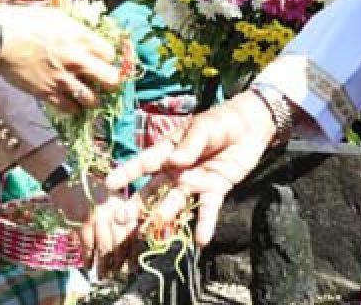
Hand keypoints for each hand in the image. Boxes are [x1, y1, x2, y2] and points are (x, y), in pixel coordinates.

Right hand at [0, 4, 118, 112]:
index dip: (107, 58)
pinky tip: (68, 100)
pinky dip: (72, 107)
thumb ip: (75, 30)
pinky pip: (69, 109)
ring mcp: (63, 78)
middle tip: (103, 81)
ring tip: (85, 93)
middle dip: (110, 81)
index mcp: (80, 37)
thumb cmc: (25, 22)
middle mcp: (76, 59)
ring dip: (91, 97)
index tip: (101, 60)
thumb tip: (87, 38)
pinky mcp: (47, 93)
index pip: (111, 55)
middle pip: (111, 79)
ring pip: (93, 99)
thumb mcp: (56, 17)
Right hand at [47, 175, 137, 274]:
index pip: (131, 234)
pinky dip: (87, 258)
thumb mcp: (112, 199)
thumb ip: (122, 218)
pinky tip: (88, 266)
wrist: (68, 178)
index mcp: (122, 206)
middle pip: (119, 243)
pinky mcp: (80, 221)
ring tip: (103, 276)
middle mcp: (113, 211)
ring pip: (103, 248)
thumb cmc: (92, 190)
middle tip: (116, 276)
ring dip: (103, 265)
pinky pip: (86, 246)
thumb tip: (129, 247)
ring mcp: (96, 217)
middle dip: (118, 263)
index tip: (131, 268)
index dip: (132, 253)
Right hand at [106, 90, 272, 245]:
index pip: (145, 162)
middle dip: (138, 204)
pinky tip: (200, 240)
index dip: (127, 172)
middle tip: (121, 220)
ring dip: (164, 217)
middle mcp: (177, 169)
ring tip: (151, 233)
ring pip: (175, 202)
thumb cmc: (221, 121)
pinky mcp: (215, 190)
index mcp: (169, 149)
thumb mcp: (204, 127)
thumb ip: (189, 144)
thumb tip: (174, 161)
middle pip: (154, 189)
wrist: (251, 126)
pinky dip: (204, 224)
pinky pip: (207, 209)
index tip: (109, 184)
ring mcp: (195, 181)